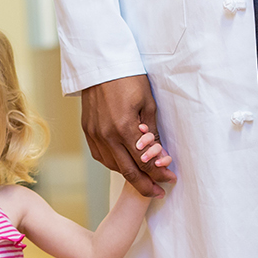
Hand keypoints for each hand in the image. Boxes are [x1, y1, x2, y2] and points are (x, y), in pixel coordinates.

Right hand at [81, 75, 176, 196]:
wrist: (101, 64)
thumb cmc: (128, 78)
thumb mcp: (148, 103)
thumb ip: (152, 132)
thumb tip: (158, 154)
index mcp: (124, 128)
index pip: (145, 162)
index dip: (159, 174)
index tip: (170, 179)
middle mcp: (107, 135)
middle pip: (128, 171)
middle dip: (145, 185)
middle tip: (158, 193)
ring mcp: (94, 134)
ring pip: (113, 166)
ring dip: (129, 175)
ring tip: (143, 178)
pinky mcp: (87, 131)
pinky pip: (101, 156)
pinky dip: (114, 164)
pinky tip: (124, 164)